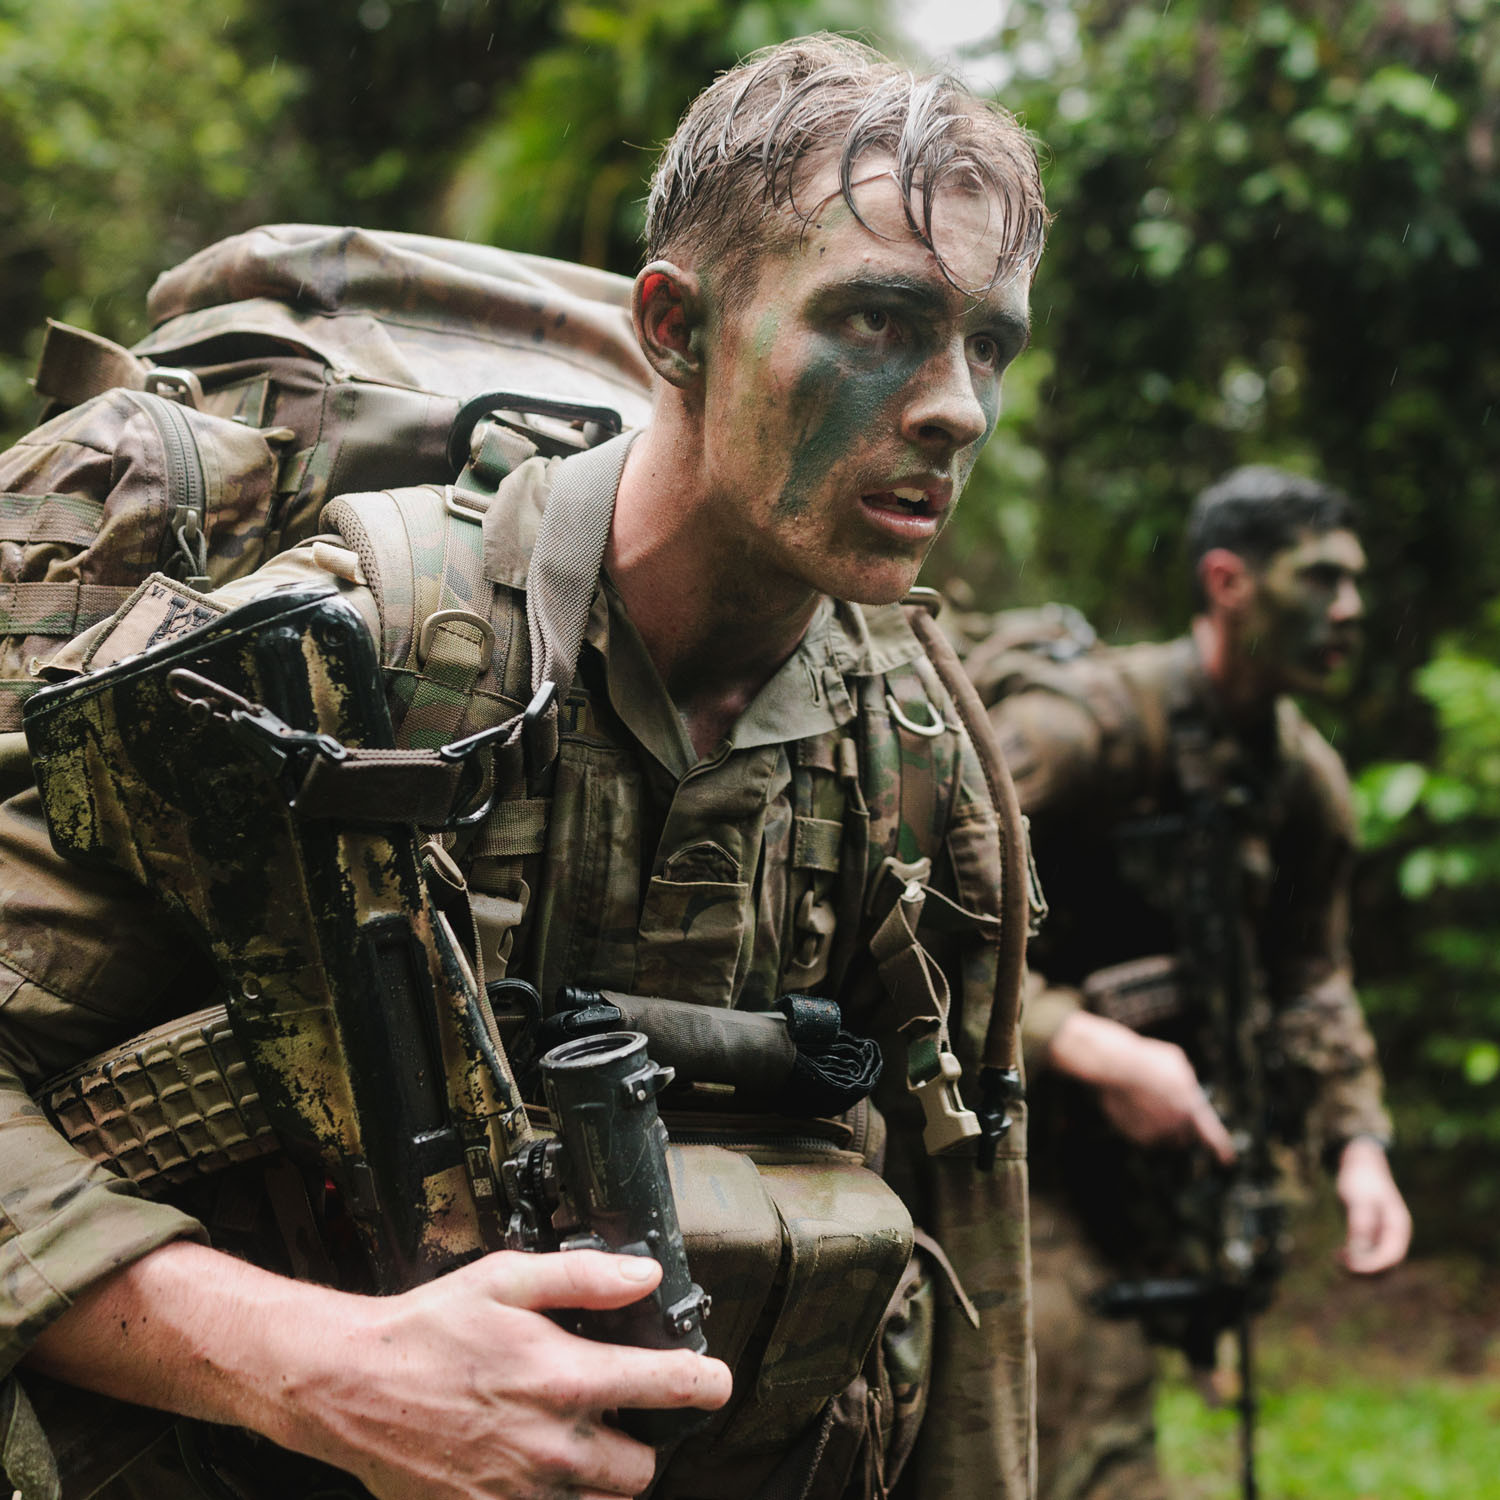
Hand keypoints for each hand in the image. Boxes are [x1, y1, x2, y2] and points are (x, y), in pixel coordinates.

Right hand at [287, 1250, 732, 1499]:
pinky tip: (532, 1466)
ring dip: (599, 1477)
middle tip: (614, 1415)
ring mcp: (519, 1491)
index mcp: (563, 1378)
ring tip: (571, 1441)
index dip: (705, 1383)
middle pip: (641, 1469)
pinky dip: (554, 1497)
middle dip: (640, 1442)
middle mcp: (551, 1445)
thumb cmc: (428, 1329)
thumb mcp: (507, 1280)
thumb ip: (583, 1277)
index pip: (668, 1388)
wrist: (350, 1386)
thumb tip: (644, 1275)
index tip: (715, 1382)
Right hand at [1045, 1010, 1236, 1164]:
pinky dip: (1140, 1125)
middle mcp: (1176, 1125)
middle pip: (1184, 1136)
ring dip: (1160, 1126)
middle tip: (1166, 1108)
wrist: (1116, 1066)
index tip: (1228, 1160)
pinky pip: (1143, 1136)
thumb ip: (1185, 1079)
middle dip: (1180, 1128)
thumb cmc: (1146, 1060)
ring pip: (1163, 1137)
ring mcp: (1155, 1133)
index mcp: (1191, 1107)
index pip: (1211, 1133)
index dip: (1221, 1148)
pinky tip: (1132, 1105)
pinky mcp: (1136, 1136)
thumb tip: (1184, 1088)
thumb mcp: (1175, 1061)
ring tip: (1145, 1101)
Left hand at [1335, 1137, 1411, 1273]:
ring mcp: (1385, 1237)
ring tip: (1335, 1258)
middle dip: (1364, 1271)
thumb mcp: (1358, 1199)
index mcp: (1399, 1227)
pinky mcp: (1372, 1236)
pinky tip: (1337, 1253)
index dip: (1372, 1266)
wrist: (1361, 1163)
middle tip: (1338, 1261)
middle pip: (1387, 1267)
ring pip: (1376, 1265)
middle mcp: (1395, 1236)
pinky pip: (1368, 1257)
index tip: (1350, 1266)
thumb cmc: (1360, 1179)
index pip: (1392, 1257)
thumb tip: (1360, 1252)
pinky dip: (1355, 1260)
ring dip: (1358, 1268)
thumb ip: (1361, 1224)